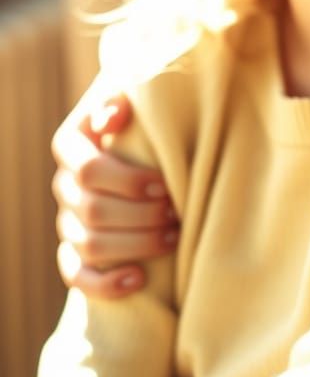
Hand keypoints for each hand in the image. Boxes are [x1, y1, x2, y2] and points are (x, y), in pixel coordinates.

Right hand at [52, 94, 177, 297]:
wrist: (145, 129)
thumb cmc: (146, 109)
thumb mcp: (136, 92)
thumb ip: (121, 98)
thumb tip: (113, 117)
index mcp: (72, 145)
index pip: (89, 171)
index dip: (128, 182)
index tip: (164, 185)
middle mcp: (65, 184)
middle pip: (93, 211)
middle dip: (141, 216)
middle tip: (177, 213)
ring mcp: (68, 220)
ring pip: (90, 245)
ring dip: (135, 245)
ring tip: (174, 237)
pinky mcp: (76, 249)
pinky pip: (77, 275)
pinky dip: (105, 283)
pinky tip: (138, 279)